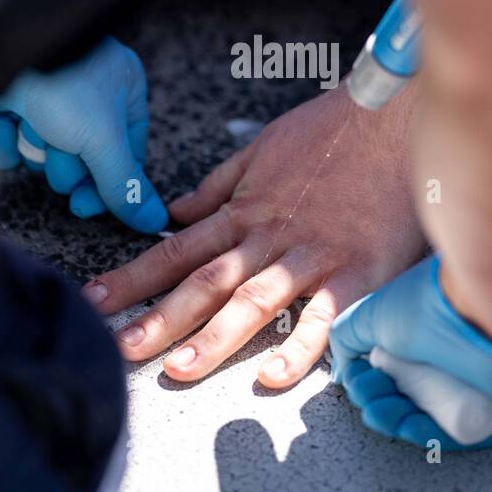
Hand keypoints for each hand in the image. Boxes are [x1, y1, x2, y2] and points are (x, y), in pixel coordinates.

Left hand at [0, 37, 166, 233]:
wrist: (3, 54)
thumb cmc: (63, 82)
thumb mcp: (104, 140)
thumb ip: (124, 186)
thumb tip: (153, 221)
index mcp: (123, 90)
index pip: (124, 155)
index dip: (105, 185)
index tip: (86, 205)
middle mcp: (87, 94)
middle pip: (82, 160)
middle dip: (63, 161)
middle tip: (58, 150)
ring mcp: (46, 97)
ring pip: (43, 153)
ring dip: (33, 148)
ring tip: (30, 124)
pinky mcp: (7, 103)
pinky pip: (9, 142)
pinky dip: (4, 140)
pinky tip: (4, 121)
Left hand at [83, 85, 426, 386]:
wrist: (397, 114)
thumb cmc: (335, 126)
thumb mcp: (265, 146)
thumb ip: (219, 186)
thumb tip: (177, 211)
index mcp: (245, 210)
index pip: (178, 249)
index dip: (134, 276)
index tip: (95, 300)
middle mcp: (270, 236)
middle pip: (206, 282)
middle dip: (160, 318)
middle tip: (121, 350)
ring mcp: (311, 255)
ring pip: (254, 301)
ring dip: (214, 338)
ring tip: (179, 370)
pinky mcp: (355, 271)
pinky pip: (323, 317)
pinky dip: (298, 347)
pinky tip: (272, 377)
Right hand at [330, 254, 491, 450]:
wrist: (488, 306)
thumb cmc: (433, 303)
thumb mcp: (373, 312)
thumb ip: (347, 335)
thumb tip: (344, 368)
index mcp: (434, 337)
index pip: (399, 372)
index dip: (372, 381)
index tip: (358, 376)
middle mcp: (459, 360)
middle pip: (412, 397)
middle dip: (379, 401)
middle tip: (367, 392)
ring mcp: (486, 389)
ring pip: (434, 419)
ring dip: (396, 420)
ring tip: (377, 408)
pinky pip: (466, 435)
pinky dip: (430, 435)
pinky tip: (405, 425)